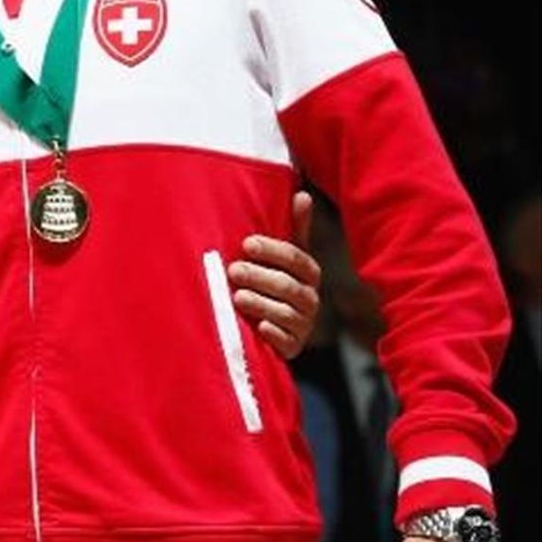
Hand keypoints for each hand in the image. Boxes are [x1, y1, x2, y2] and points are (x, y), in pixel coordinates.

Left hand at [231, 190, 321, 358]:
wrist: (262, 324)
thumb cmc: (270, 279)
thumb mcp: (280, 254)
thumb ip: (293, 228)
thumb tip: (303, 194)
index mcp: (307, 272)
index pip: (296, 258)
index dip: (273, 250)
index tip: (247, 244)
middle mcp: (309, 298)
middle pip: (290, 286)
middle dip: (261, 277)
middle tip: (233, 270)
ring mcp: (302, 324)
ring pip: (288, 313)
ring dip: (262, 304)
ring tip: (238, 297)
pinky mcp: (292, 347)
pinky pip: (288, 342)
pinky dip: (274, 334)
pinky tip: (259, 327)